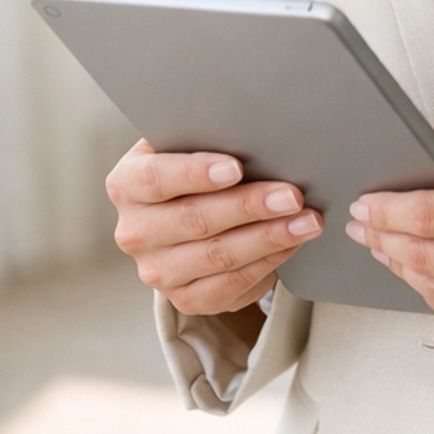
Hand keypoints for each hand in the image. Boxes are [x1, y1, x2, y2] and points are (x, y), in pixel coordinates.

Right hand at [107, 140, 322, 320]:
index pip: (156, 178)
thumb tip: (256, 134)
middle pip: (195, 220)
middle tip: (292, 196)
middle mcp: (134, 232)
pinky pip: (229, 287)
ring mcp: (156, 271)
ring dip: (269, 239)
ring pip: (218, 257)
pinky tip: (290, 245)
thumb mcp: (187, 146)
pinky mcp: (183, 299)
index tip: (237, 168)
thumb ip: (207, 139)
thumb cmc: (191, 168)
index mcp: (127, 184)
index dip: (195, 173)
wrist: (183, 213)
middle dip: (250, 207)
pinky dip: (265, 265)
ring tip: (306, 222)